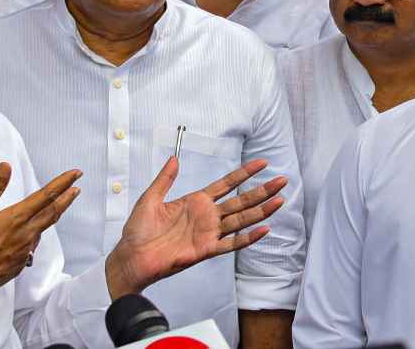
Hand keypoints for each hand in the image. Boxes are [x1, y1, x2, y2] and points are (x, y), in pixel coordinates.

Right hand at [0, 163, 81, 340]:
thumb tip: (5, 167)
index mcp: (15, 220)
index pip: (45, 196)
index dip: (62, 183)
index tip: (75, 174)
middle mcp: (24, 236)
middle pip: (52, 213)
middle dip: (66, 198)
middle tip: (76, 187)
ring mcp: (23, 253)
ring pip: (42, 230)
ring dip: (51, 216)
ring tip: (55, 206)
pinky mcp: (18, 265)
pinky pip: (31, 245)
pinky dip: (34, 234)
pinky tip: (28, 232)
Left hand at [105, 157, 285, 298]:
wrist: (132, 256)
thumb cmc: (138, 230)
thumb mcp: (150, 197)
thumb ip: (165, 179)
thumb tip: (174, 158)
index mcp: (195, 201)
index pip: (226, 184)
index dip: (244, 173)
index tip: (262, 163)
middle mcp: (206, 216)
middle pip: (240, 200)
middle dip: (262, 190)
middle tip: (282, 180)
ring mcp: (208, 233)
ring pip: (241, 220)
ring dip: (261, 211)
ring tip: (280, 200)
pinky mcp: (205, 250)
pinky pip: (231, 244)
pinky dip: (248, 238)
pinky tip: (263, 229)